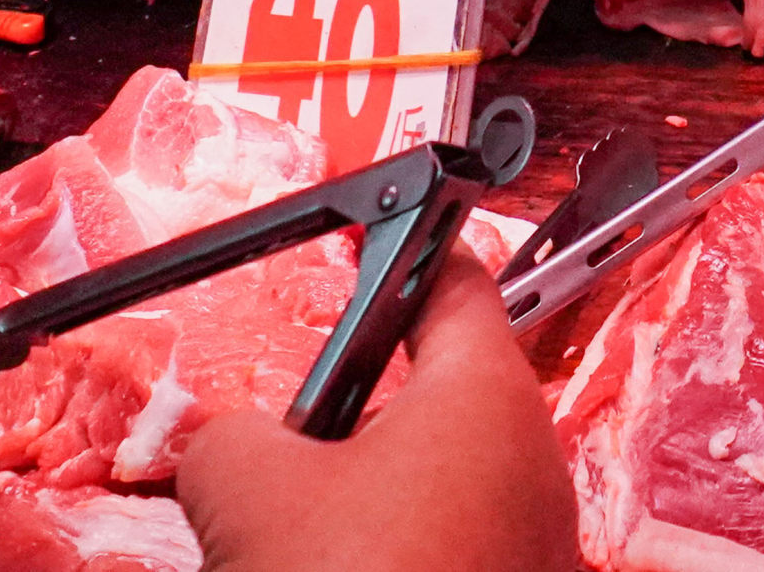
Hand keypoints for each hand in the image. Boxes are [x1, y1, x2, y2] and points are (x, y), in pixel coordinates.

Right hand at [178, 262, 578, 571]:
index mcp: (485, 395)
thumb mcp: (246, 490)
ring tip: (291, 540)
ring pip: (432, 487)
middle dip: (350, 416)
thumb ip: (232, 437)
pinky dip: (389, 556)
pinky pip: (444, 552)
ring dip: (360, 503)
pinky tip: (331, 569)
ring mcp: (532, 545)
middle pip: (435, 394)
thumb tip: (235, 447)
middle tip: (282, 445)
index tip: (365, 227)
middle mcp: (529, 461)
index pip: (456, 279)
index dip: (401, 247)